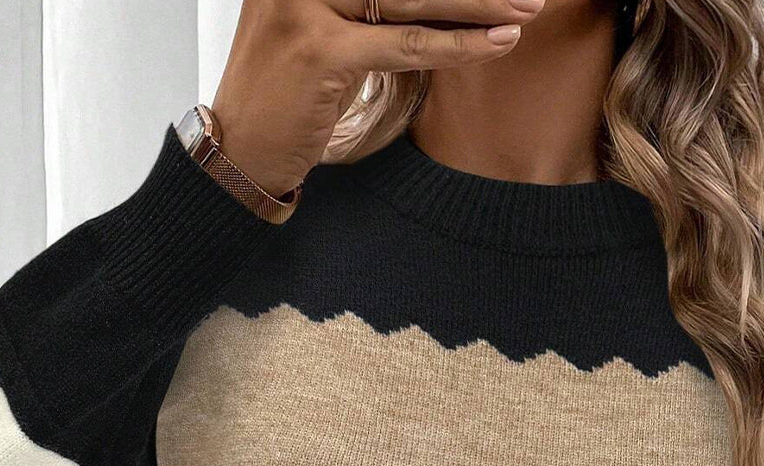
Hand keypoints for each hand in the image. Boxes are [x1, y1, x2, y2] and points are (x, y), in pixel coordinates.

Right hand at [210, 0, 545, 198]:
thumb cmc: (282, 96)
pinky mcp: (321, 50)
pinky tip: (498, 42)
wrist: (237, 152)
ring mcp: (305, 5)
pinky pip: (406, 44)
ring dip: (479, 5)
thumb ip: (362, 4)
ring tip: (526, 8)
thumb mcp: (316, 27)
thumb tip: (432, 1)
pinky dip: (458, 45)